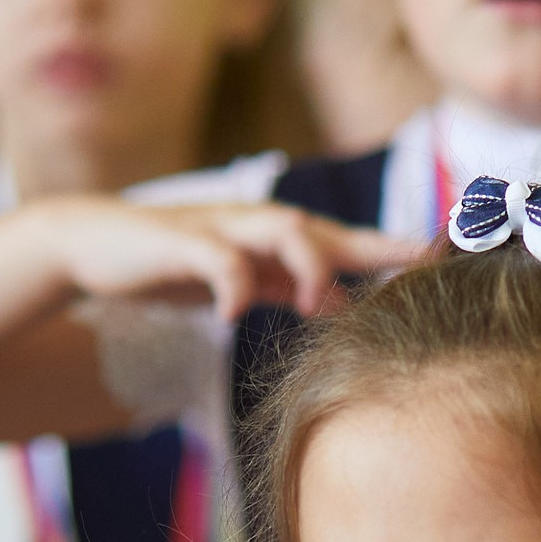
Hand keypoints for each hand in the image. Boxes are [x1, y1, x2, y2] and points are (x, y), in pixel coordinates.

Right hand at [30, 196, 422, 321]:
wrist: (94, 246)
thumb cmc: (174, 263)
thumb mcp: (243, 282)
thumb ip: (291, 289)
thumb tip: (345, 307)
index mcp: (275, 241)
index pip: (347, 243)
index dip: (395, 251)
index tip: (446, 263)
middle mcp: (256, 226)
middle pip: (328, 229)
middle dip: (376, 245)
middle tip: (420, 264)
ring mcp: (220, 228)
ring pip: (283, 229)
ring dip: (310, 262)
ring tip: (320, 302)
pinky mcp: (179, 241)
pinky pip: (217, 258)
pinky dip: (231, 283)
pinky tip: (234, 316)